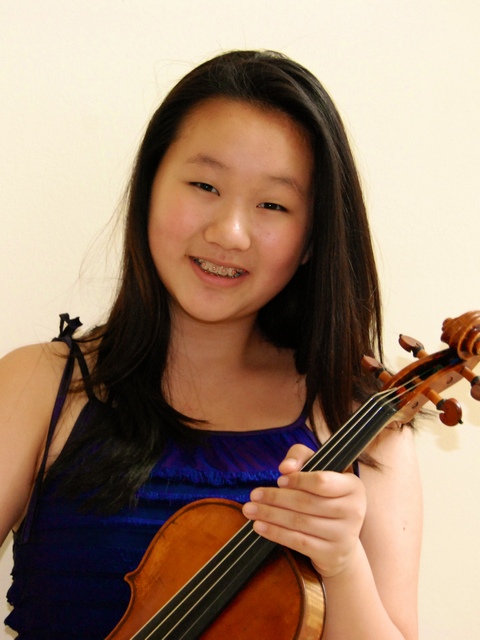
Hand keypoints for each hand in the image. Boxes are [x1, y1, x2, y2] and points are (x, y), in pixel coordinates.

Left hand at [242, 443, 366, 577]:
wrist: (341, 543)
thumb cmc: (325, 498)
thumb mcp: (318, 471)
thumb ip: (301, 457)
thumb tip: (285, 467)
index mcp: (353, 486)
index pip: (321, 481)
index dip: (297, 480)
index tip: (278, 479)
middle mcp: (354, 511)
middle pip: (306, 502)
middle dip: (275, 498)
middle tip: (253, 495)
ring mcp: (344, 535)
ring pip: (299, 522)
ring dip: (270, 515)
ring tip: (250, 510)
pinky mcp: (331, 554)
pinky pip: (298, 542)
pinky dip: (275, 533)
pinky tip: (259, 527)